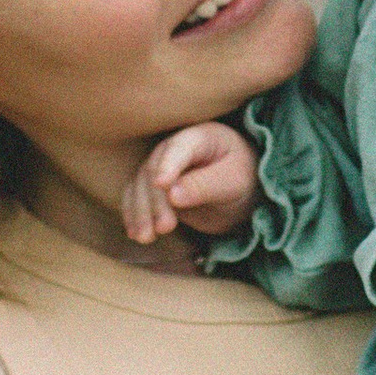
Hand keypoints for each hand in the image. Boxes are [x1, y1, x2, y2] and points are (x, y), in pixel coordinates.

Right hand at [123, 119, 259, 247]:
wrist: (239, 190)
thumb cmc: (242, 178)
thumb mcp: (233, 181)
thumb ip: (205, 185)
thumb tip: (172, 195)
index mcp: (199, 137)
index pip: (178, 148)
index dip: (168, 165)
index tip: (161, 185)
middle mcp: (173, 148)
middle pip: (154, 170)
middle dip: (155, 200)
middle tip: (164, 228)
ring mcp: (160, 167)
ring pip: (140, 185)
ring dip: (140, 212)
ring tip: (146, 238)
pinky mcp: (153, 187)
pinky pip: (136, 197)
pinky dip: (133, 215)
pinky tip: (135, 234)